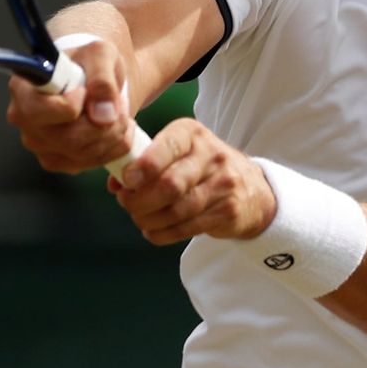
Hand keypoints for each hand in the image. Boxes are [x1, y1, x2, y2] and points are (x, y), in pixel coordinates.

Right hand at [6, 39, 133, 173]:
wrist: (93, 76)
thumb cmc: (89, 61)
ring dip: (113, 134)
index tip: (84, 91)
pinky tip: (116, 127)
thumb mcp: (101, 54)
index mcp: (23, 90)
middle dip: (104, 124)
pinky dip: (114, 146)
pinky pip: (92, 163)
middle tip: (118, 103)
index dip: (71, 106)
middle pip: (68, 139)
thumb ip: (102, 79)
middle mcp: (25, 121)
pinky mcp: (58, 160)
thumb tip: (103, 114)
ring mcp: (40, 144)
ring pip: (83, 155)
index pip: (40, 111)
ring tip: (118, 112)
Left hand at [108, 118, 277, 244]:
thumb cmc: (200, 167)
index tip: (127, 181)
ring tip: (140, 219)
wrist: (252, 188)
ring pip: (177, 210)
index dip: (144, 166)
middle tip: (127, 204)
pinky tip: (154, 231)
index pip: (167, 146)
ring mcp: (223, 183)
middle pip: (170, 184)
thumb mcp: (178, 152)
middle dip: (140, 200)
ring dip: (150, 220)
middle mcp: (211, 155)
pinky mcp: (227, 211)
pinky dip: (163, 234)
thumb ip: (144, 162)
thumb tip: (115, 182)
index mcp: (192, 133)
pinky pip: (187, 227)